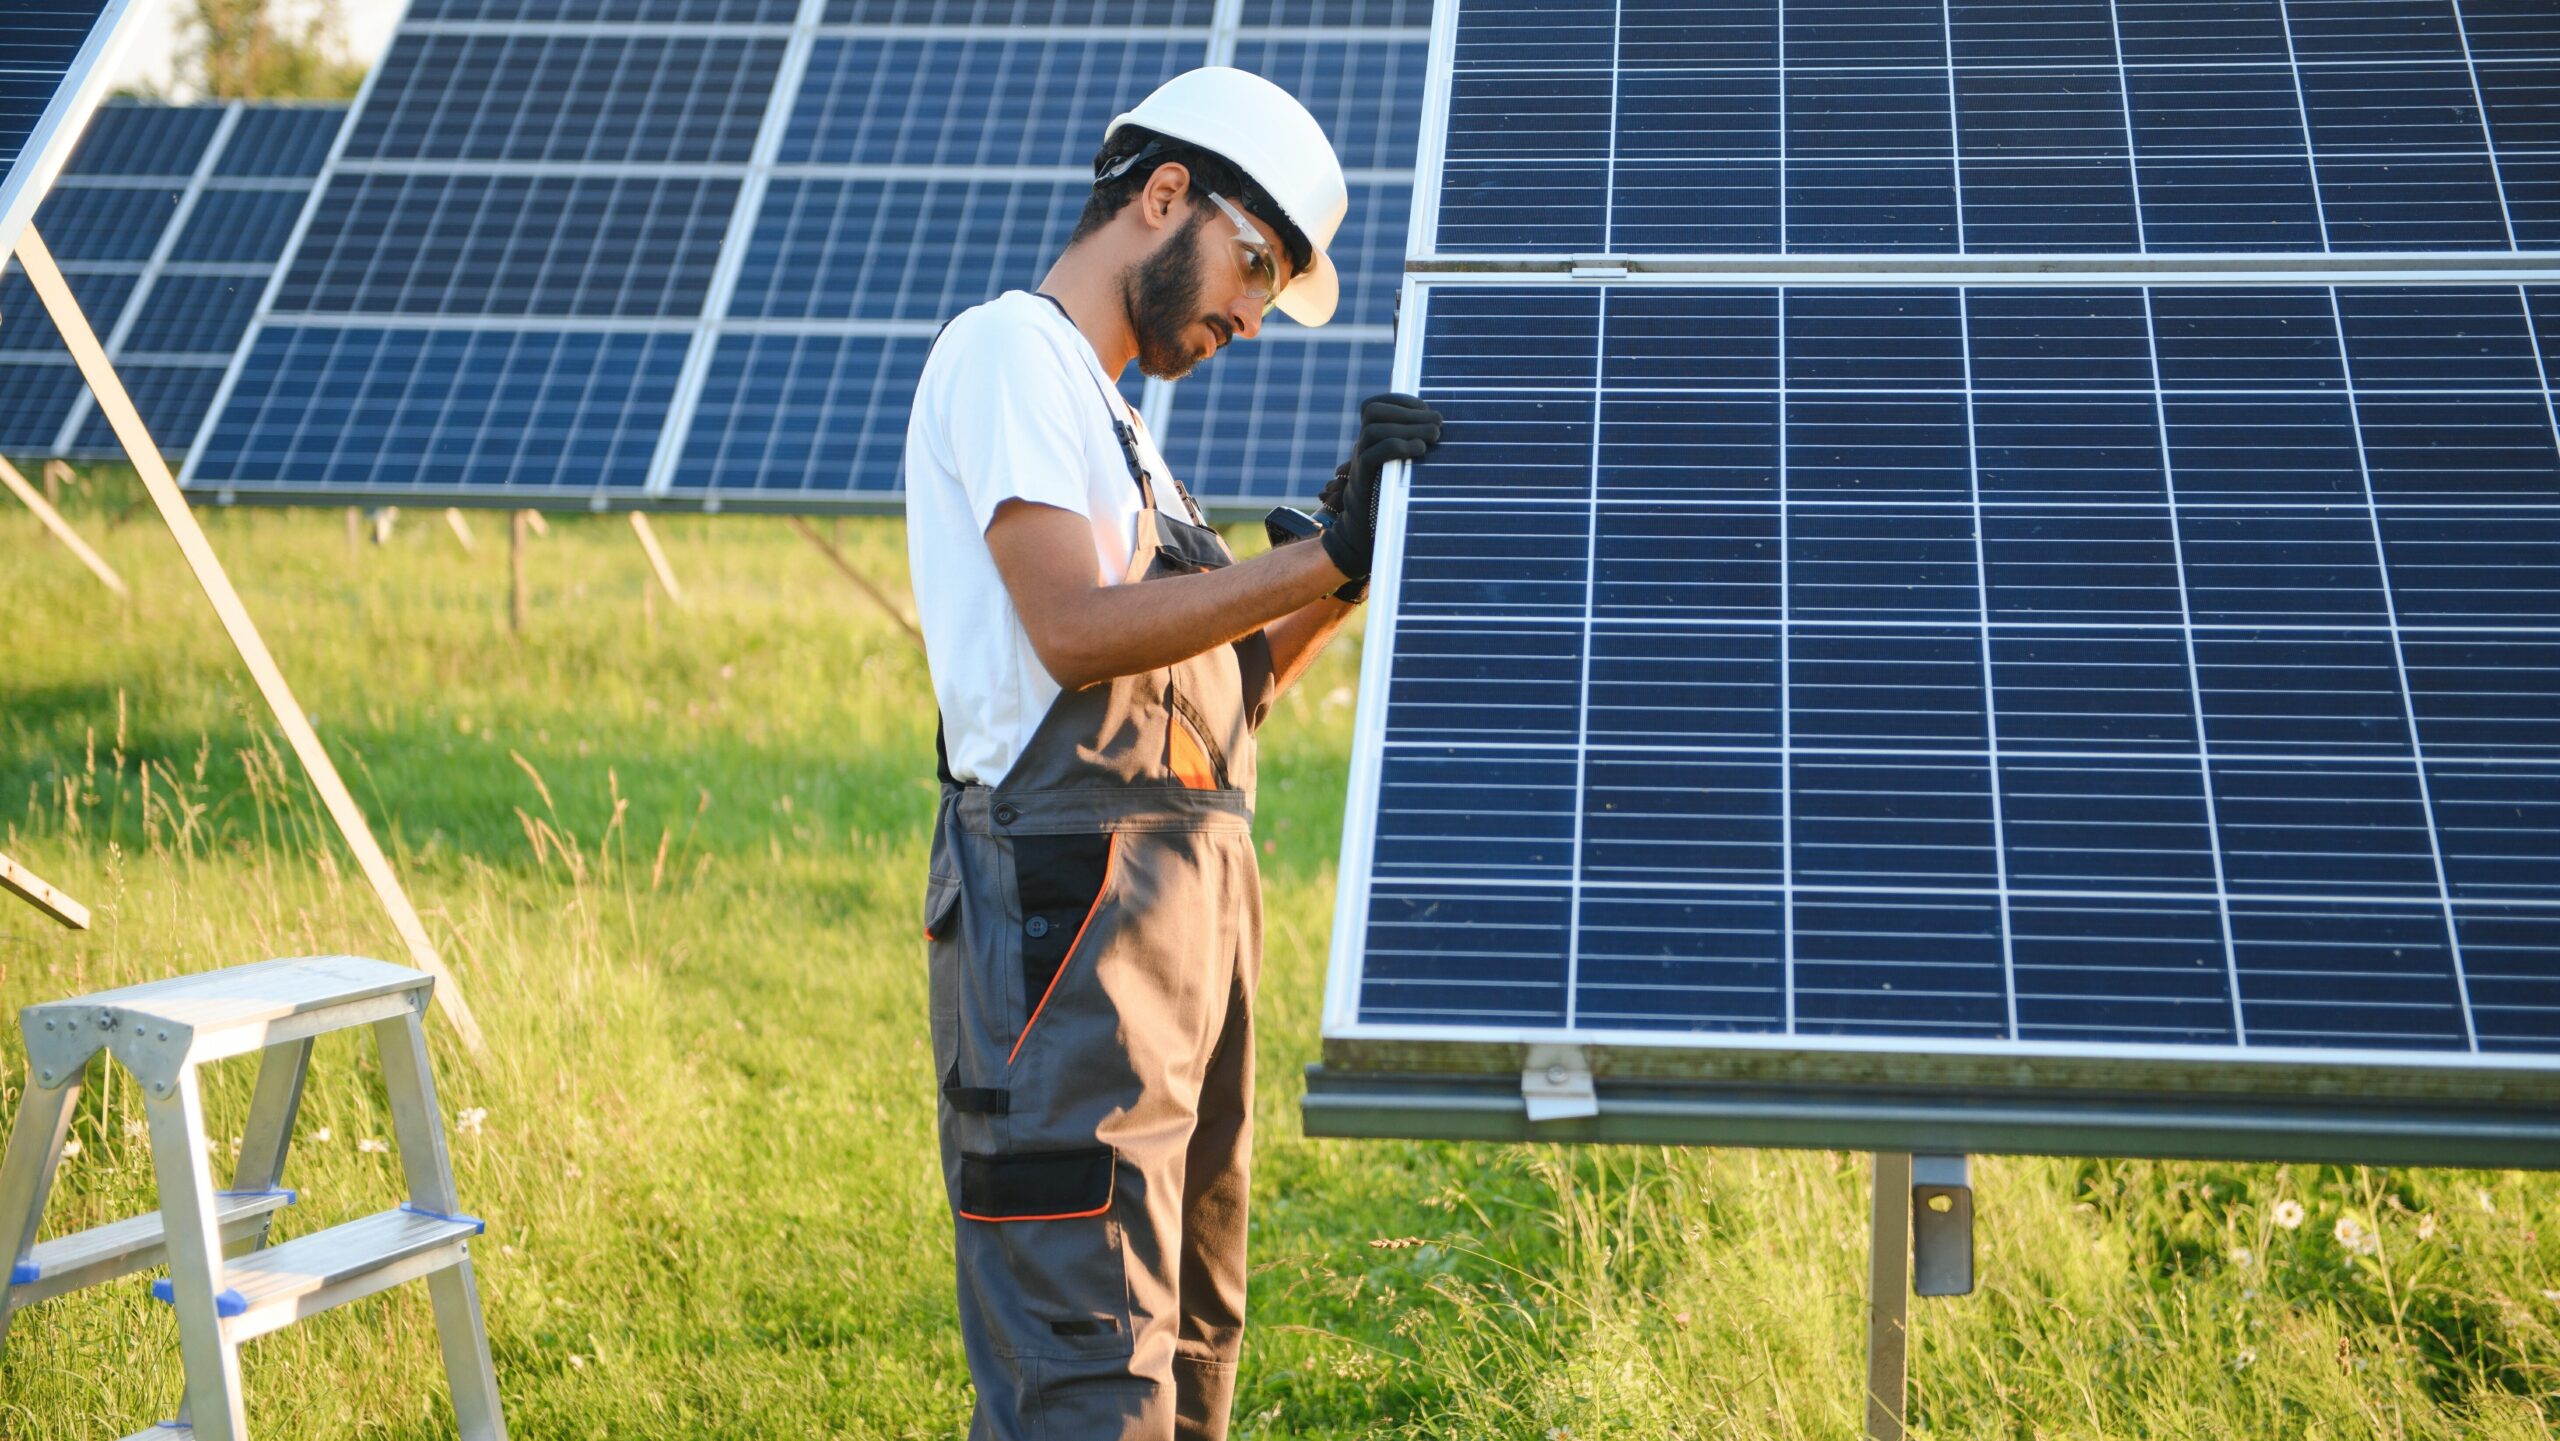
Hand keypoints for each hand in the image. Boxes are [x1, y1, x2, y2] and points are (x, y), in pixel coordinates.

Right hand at [1318, 393, 1440, 591]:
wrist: (1365, 541)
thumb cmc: (1392, 507)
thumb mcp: (1405, 474)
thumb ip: (1415, 453)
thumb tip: (1445, 435)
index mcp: (1373, 441)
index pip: (1377, 405)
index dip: (1402, 401)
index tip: (1429, 411)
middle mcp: (1362, 448)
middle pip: (1374, 410)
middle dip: (1409, 412)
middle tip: (1438, 426)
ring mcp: (1359, 464)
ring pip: (1374, 428)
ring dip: (1408, 427)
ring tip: (1433, 438)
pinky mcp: (1362, 482)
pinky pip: (1373, 453)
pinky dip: (1398, 446)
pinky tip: (1421, 452)